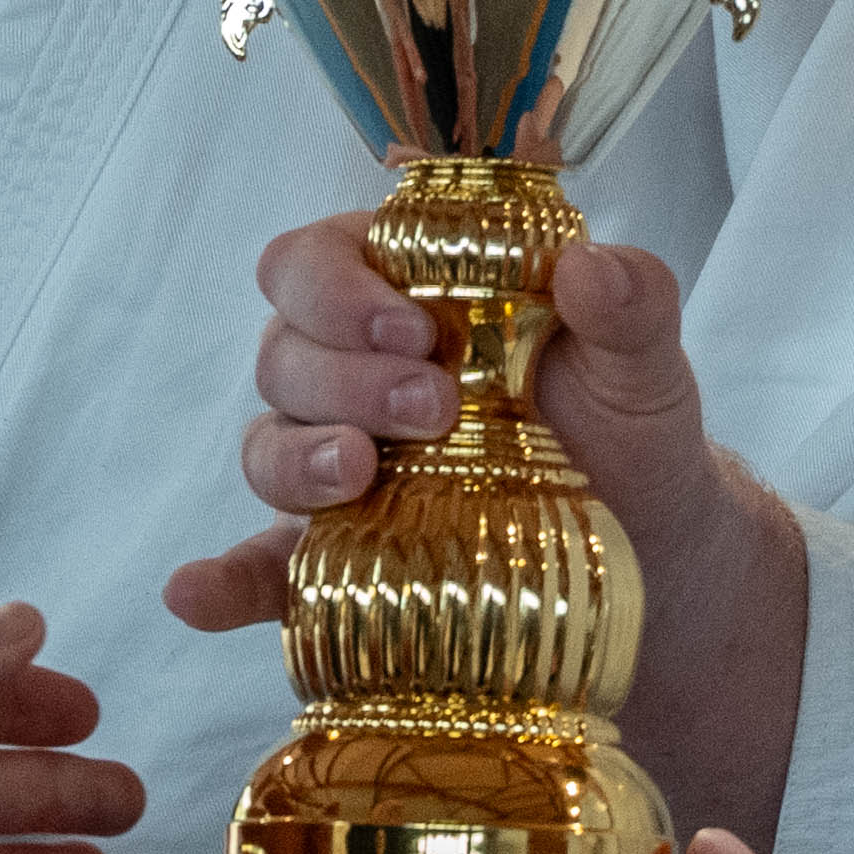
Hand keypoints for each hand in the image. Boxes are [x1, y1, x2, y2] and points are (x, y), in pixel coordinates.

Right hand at [172, 222, 732, 608]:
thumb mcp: (643, 362)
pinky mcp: (333, 565)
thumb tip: (589, 265)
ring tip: (361, 475)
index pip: (316, 260)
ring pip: (266, 446)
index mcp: (403, 298)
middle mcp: (350, 378)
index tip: (415, 327)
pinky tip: (200, 593)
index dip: (341, 286)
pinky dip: (220, 582)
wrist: (653, 558)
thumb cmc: (629, 432)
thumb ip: (632, 302)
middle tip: (431, 407)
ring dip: (298, 457)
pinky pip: (256, 571)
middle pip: (284, 351)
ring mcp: (337, 473)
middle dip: (344, 374)